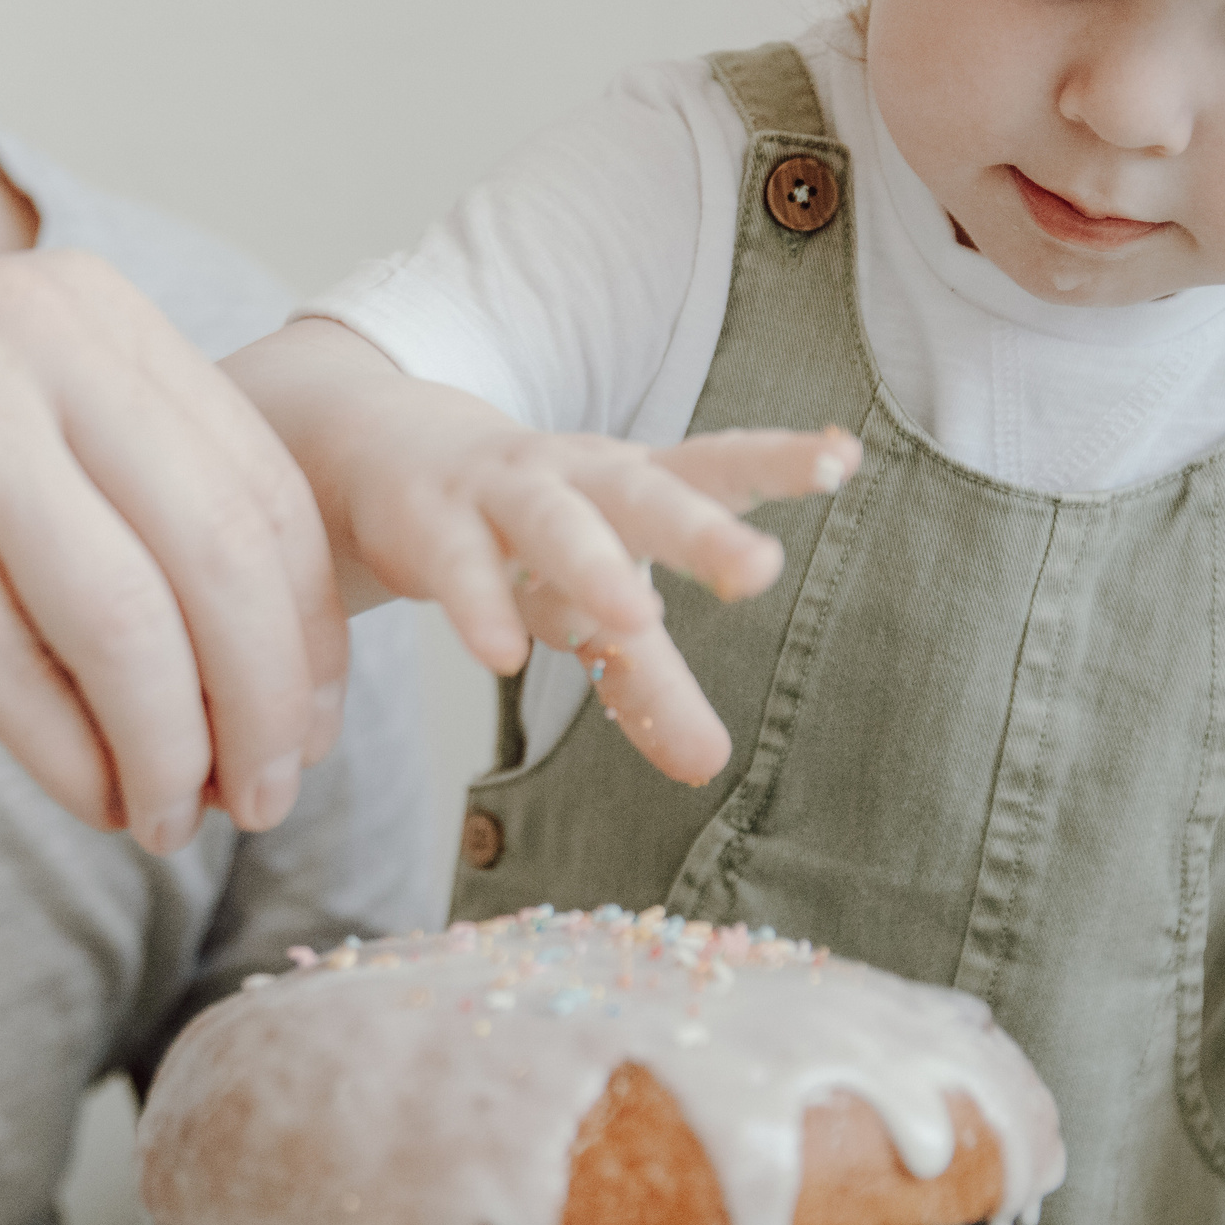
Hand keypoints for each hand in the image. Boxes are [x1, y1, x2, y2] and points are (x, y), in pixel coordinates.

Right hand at [0, 251, 345, 852]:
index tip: (310, 730)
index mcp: (80, 300)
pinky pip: (26, 675)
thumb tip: (274, 679)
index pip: (262, 479)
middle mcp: (23, 331)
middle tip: (269, 800)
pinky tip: (100, 805)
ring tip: (176, 822)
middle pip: (221, 551)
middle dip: (266, 703)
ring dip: (177, 751)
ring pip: (135, 624)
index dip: (308, 628)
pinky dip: (84, 763)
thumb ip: (126, 499)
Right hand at [226, 319, 858, 783]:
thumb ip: (649, 684)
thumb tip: (712, 768)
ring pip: (552, 520)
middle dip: (700, 528)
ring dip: (591, 563)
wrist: (382, 458)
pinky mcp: (426, 524)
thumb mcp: (587, 607)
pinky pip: (456, 564)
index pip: (714, 468)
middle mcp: (576, 477)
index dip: (776, 460)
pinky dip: (478, 604)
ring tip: (635, 617)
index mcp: (630, 486)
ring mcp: (498, 493)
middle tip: (758, 568)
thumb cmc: (517, 537)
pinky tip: (500, 655)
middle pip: (646, 493)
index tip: (842, 456)